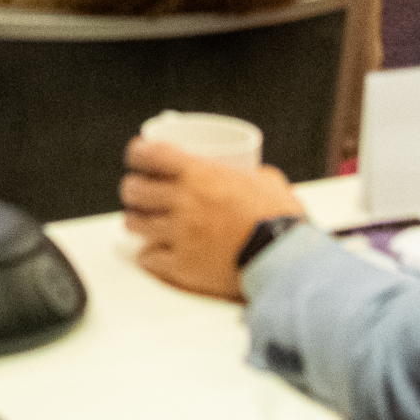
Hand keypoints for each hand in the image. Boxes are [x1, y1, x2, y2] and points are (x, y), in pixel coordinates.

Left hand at [120, 136, 304, 301]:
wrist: (285, 261)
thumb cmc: (281, 221)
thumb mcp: (270, 183)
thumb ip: (255, 176)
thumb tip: (258, 175)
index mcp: (200, 174)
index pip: (149, 154)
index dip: (137, 153)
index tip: (137, 156)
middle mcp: (182, 201)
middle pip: (133, 189)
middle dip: (133, 189)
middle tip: (139, 192)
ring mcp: (178, 234)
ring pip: (134, 223)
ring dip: (137, 220)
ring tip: (144, 222)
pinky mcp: (181, 265)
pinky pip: (148, 257)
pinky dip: (149, 255)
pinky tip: (156, 253)